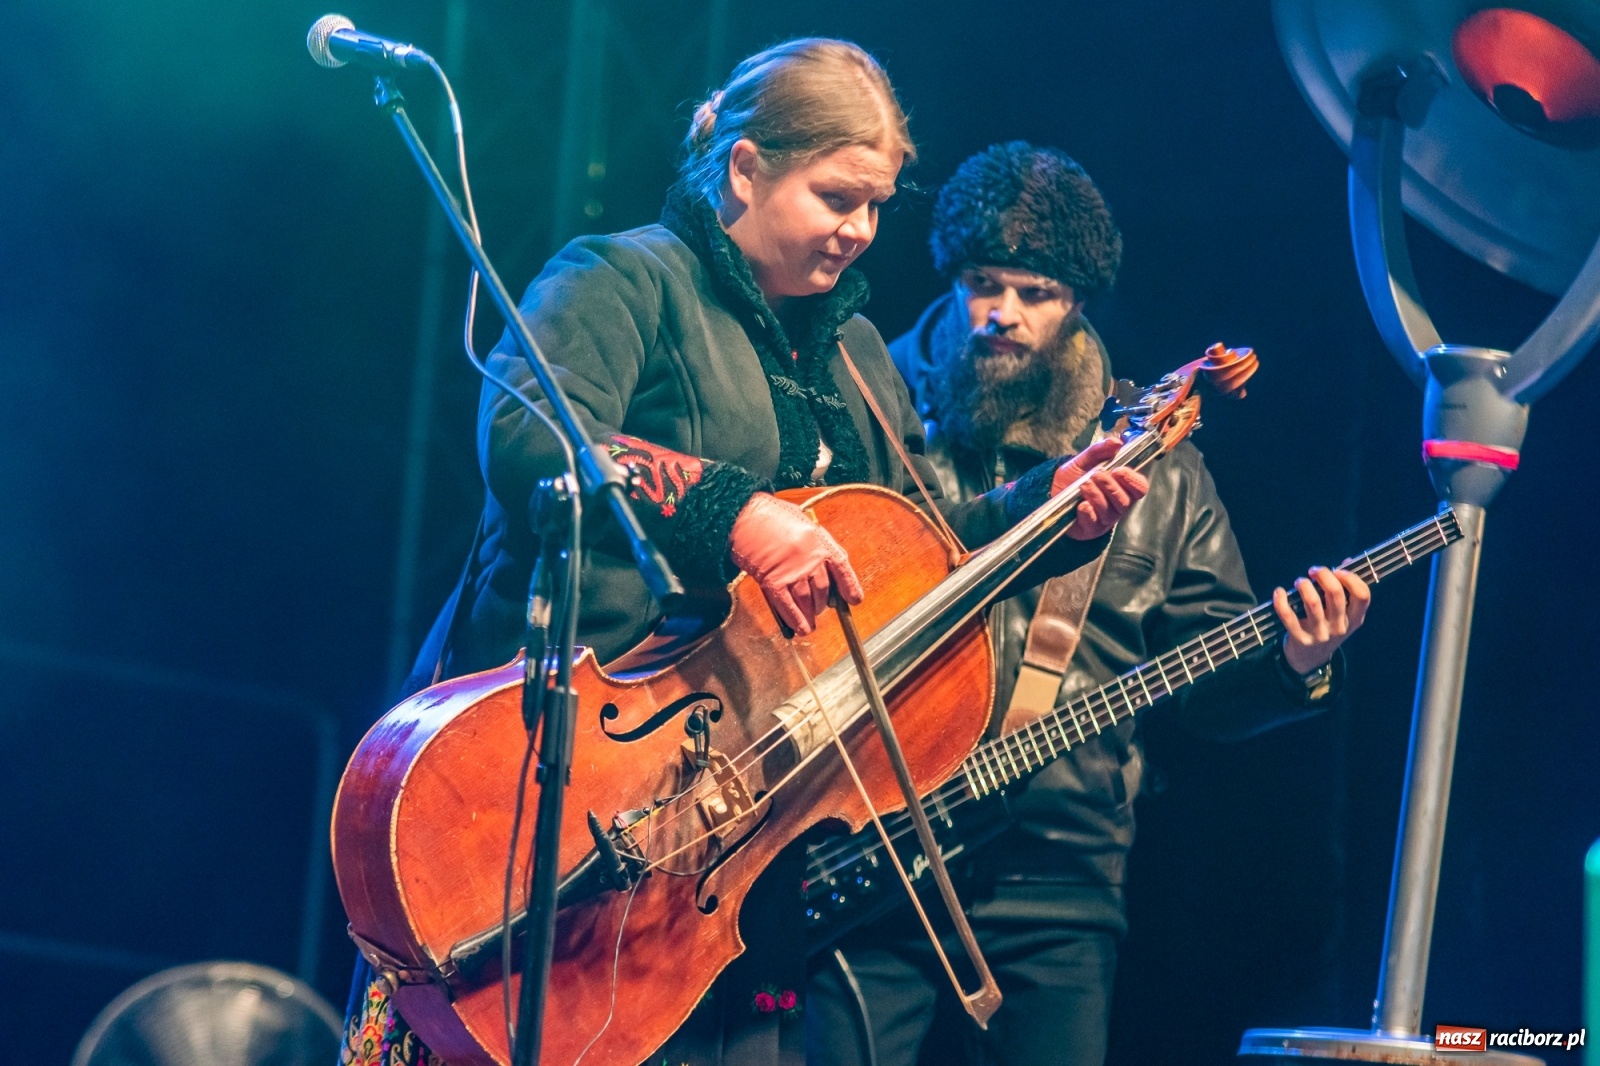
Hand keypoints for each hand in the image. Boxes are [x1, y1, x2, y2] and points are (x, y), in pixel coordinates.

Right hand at [729, 493, 863, 635]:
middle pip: (823, 590)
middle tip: (819, 608)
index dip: (850, 587)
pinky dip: (795, 619)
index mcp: (820, 541)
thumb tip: (822, 564)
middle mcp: (810, 558)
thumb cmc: (771, 515)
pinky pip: (788, 606)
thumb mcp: (801, 522)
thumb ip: (813, 542)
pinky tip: (800, 629)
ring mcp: (792, 571)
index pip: (842, 569)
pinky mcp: (773, 582)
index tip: (854, 600)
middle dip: (822, 603)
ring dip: (809, 614)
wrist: (745, 516)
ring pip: (807, 601)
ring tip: (810, 621)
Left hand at [1052, 438, 1149, 540]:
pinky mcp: (1089, 528)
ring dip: (1096, 496)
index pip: (1140, 488)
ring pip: (1109, 511)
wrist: (1051, 491)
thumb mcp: (1085, 460)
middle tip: (1096, 475)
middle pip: (1125, 501)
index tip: (1118, 470)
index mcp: (1122, 487)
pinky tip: (1081, 504)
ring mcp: (1104, 518)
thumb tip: (1116, 442)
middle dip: (1111, 487)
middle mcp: (1117, 505)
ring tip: (1084, 485)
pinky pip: (1093, 523)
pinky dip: (1088, 512)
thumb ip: (1100, 451)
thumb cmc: (1074, 477)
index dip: (1132, 480)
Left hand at [1274, 566, 1371, 674]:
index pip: (1363, 595)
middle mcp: (1340, 627)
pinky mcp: (1300, 638)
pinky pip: (1289, 617)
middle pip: (1335, 594)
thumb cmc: (1326, 626)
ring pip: (1313, 603)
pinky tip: (1279, 592)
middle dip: (1324, 575)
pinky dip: (1281, 601)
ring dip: (1304, 586)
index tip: (1338, 570)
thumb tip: (1346, 562)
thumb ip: (1344, 589)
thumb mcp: (1341, 614)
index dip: (1351, 578)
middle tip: (1313, 570)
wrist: (1309, 659)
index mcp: (1355, 619)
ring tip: (1299, 582)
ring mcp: (1320, 634)